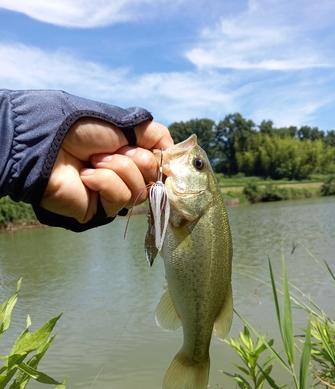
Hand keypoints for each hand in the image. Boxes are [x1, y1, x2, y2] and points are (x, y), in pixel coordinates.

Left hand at [39, 118, 173, 222]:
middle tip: (114, 150)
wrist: (49, 144)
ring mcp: (113, 194)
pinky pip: (120, 199)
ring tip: (94, 160)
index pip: (160, 164)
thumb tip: (174, 152)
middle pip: (154, 178)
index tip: (164, 155)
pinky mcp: (101, 210)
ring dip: (118, 169)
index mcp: (131, 154)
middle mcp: (124, 175)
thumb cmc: (82, 128)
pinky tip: (86, 175)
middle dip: (137, 160)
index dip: (162, 161)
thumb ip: (155, 134)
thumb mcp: (126, 123)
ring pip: (139, 190)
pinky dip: (105, 182)